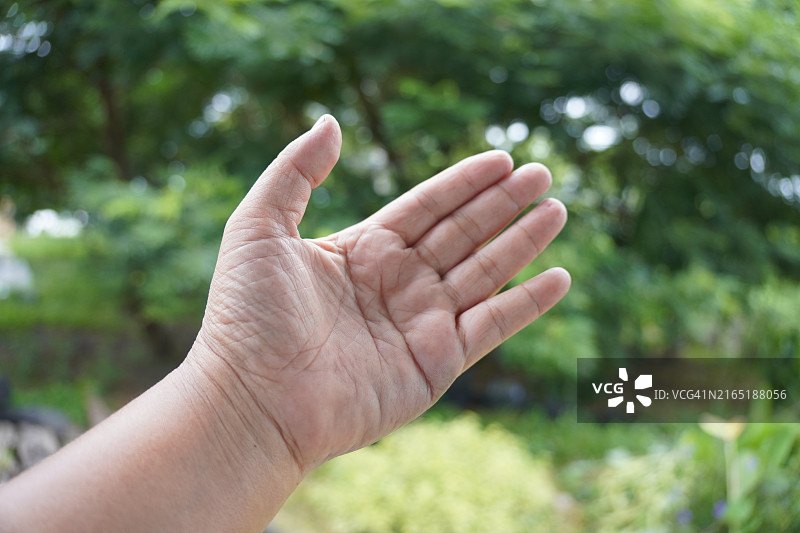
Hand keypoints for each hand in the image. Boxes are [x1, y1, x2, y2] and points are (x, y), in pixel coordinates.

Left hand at [192, 115, 569, 470]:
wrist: (253, 400)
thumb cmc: (246, 317)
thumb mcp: (258, 227)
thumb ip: (296, 171)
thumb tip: (332, 122)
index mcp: (363, 250)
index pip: (426, 206)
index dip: (464, 182)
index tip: (501, 158)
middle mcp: (397, 283)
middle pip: (463, 233)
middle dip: (503, 203)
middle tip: (542, 174)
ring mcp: (420, 324)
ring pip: (485, 272)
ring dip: (522, 242)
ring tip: (556, 210)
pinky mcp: (436, 363)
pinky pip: (493, 326)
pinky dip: (527, 304)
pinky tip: (558, 277)